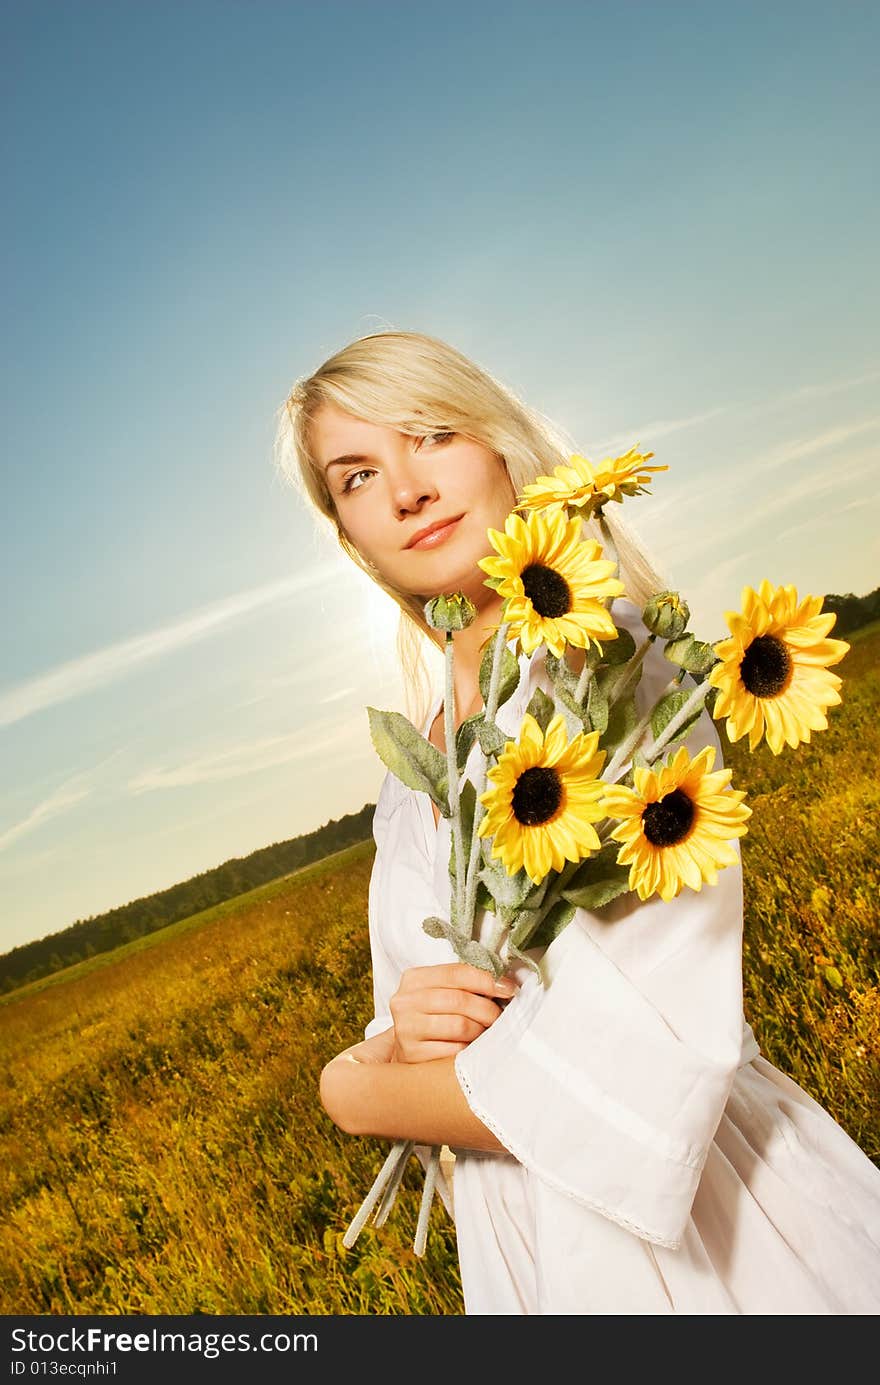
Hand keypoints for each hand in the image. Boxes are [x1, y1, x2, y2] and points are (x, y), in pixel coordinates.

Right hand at [389, 962, 518, 1063]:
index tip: (508, 988)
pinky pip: (454, 1050)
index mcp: (414, 979)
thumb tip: (503, 983)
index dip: (486, 980)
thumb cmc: (430, 1014)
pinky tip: (472, 1046)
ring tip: (485, 1031)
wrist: (404, 1047)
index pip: (456, 973)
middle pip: (459, 1000)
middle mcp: (405, 1001)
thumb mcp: (439, 991)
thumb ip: (464, 983)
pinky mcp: (412, 1054)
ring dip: (480, 1029)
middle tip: (499, 1016)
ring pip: (459, 1025)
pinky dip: (469, 1048)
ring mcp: (406, 1028)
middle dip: (487, 1008)